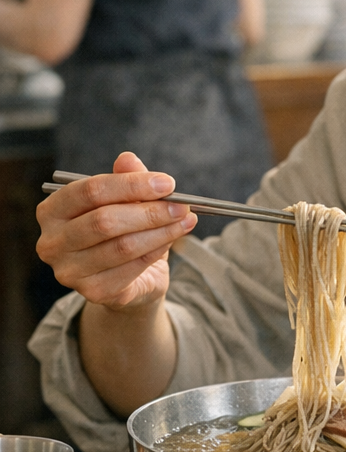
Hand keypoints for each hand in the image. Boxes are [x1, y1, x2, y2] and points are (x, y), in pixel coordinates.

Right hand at [35, 151, 196, 311]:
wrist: (128, 280)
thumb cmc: (122, 232)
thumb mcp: (126, 202)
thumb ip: (126, 180)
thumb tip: (128, 159)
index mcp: (53, 210)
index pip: (91, 191)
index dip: (132, 185)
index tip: (167, 183)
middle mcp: (52, 242)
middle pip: (105, 220)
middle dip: (150, 211)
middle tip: (181, 205)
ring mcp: (69, 270)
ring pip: (123, 245)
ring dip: (161, 231)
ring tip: (186, 220)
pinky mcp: (93, 292)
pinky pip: (133, 267)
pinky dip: (157, 250)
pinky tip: (172, 239)